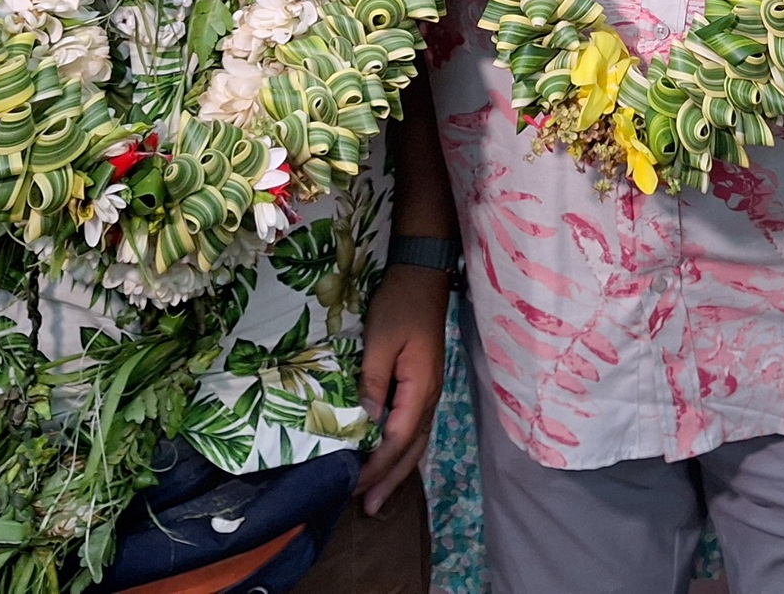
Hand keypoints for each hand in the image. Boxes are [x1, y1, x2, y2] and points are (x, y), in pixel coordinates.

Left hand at [354, 264, 449, 515]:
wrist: (423, 275)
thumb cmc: (400, 304)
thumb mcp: (382, 340)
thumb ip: (373, 382)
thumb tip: (364, 422)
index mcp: (421, 387)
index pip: (398, 438)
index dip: (377, 465)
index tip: (354, 486)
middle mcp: (430, 396)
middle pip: (412, 448)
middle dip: (390, 479)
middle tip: (368, 508)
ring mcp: (429, 391)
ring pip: (416, 442)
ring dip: (397, 470)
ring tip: (378, 496)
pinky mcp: (422, 385)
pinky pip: (413, 428)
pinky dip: (401, 450)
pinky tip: (390, 459)